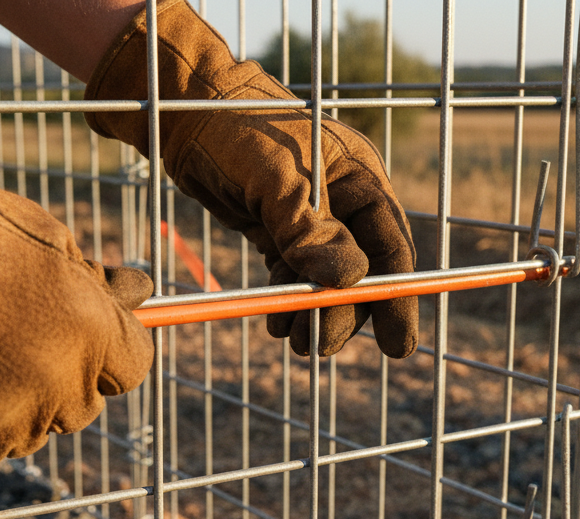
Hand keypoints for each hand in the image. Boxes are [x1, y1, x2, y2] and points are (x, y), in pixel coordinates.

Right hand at [0, 61, 153, 472]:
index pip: (131, 369)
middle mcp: (57, 389)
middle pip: (79, 407)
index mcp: (91, 336)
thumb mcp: (41, 235)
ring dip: (4, 403)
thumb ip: (93, 279)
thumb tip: (138, 289)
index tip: (78, 334)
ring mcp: (1, 425)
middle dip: (56, 377)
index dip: (105, 351)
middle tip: (3, 335)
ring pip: (22, 431)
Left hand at [84, 0, 417, 358]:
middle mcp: (344, 201)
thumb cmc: (236, 128)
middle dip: (343, 313)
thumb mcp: (276, 176)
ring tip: (295, 341)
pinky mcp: (279, 230)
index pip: (390, 247)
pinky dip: (288, 299)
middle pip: (360, 271)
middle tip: (317, 347)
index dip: (396, 298)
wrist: (184, 110)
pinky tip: (276, 324)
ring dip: (313, 313)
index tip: (396, 346)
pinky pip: (295, 275)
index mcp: (360, 178)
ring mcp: (311, 218)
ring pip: (325, 279)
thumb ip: (311, 228)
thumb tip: (349, 280)